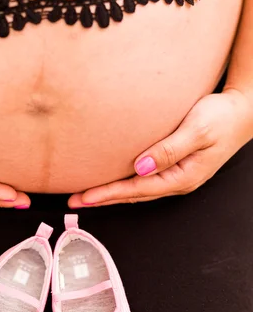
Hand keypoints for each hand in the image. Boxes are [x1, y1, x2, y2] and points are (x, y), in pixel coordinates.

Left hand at [68, 88, 252, 207]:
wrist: (242, 110)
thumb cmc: (221, 117)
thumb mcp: (197, 131)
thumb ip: (169, 150)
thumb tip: (140, 167)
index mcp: (182, 177)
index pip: (137, 189)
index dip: (109, 193)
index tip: (85, 197)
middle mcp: (177, 181)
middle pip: (134, 194)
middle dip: (103, 198)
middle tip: (75, 200)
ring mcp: (176, 175)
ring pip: (137, 189)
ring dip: (112, 192)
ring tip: (87, 195)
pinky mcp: (174, 166)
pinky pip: (144, 179)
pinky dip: (124, 182)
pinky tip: (113, 181)